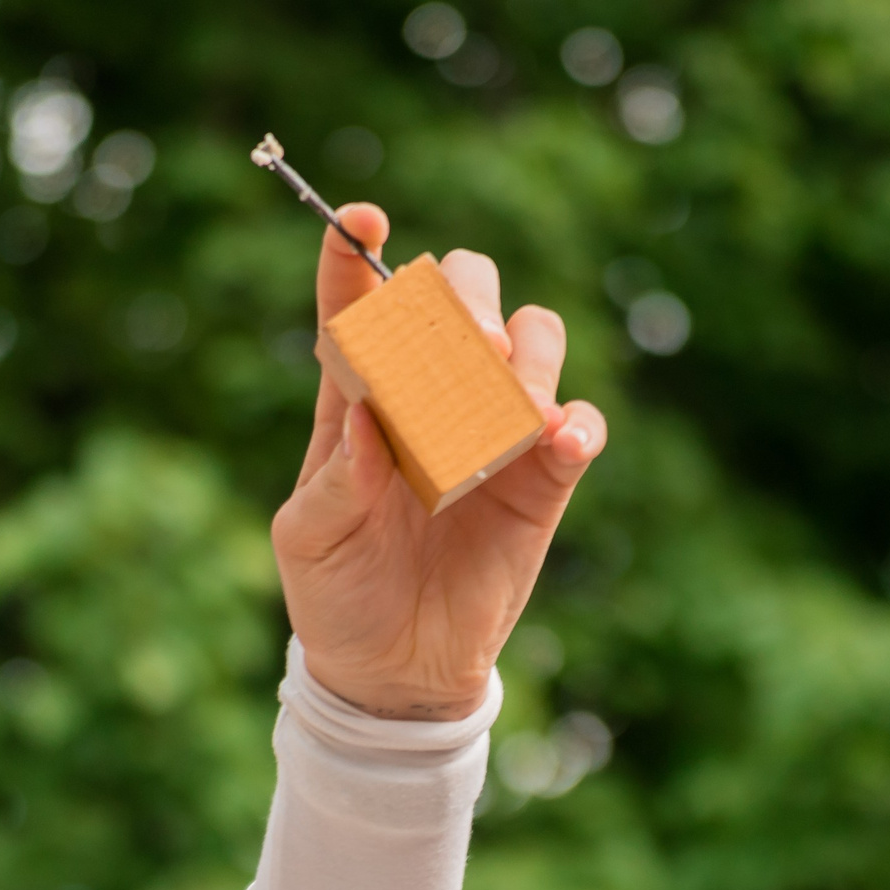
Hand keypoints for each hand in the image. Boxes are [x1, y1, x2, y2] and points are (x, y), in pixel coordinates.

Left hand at [271, 204, 607, 719]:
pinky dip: (574, 421)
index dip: (354, 252)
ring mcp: (492, 431)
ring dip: (525, 350)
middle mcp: (430, 395)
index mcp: (356, 395)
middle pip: (461, 291)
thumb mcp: (309, 539)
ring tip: (506, 403)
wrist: (391, 669)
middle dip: (464, 294)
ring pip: (533, 336)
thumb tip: (369, 419)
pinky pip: (580, 423)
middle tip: (465, 342)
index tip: (361, 219)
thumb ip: (334, 479)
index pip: (356, 302)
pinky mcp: (542, 478)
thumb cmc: (335, 592)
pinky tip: (552, 442)